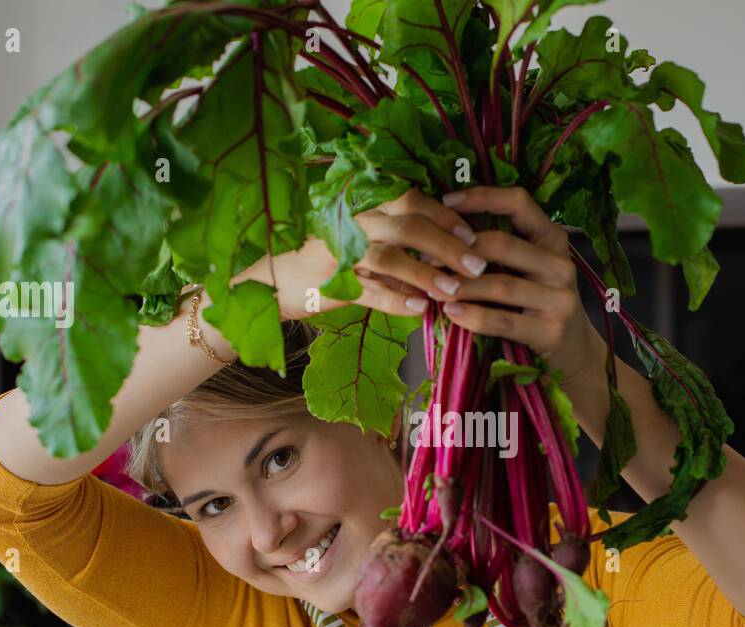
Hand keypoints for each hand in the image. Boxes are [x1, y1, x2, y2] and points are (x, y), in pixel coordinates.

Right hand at [232, 189, 489, 321]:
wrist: (267, 285)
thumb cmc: (322, 264)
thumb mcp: (359, 245)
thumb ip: (397, 246)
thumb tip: (444, 254)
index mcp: (361, 207)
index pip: (409, 199)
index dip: (445, 216)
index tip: (473, 235)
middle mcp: (349, 223)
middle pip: (406, 224)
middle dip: (446, 244)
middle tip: (477, 265)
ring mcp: (336, 252)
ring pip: (389, 256)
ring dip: (425, 273)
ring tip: (452, 290)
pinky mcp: (326, 284)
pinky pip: (368, 291)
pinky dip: (396, 301)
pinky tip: (420, 310)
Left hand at [433, 186, 602, 385]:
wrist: (575, 352)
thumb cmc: (539, 304)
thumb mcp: (530, 269)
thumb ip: (504, 248)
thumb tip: (447, 226)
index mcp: (553, 239)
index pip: (519, 202)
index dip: (482, 197)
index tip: (446, 201)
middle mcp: (561, 264)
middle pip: (503, 244)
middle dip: (459, 250)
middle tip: (427, 258)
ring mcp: (560, 299)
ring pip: (501, 285)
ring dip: (461, 286)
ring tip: (433, 288)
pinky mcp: (552, 331)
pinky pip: (503, 321)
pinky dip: (473, 317)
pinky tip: (451, 313)